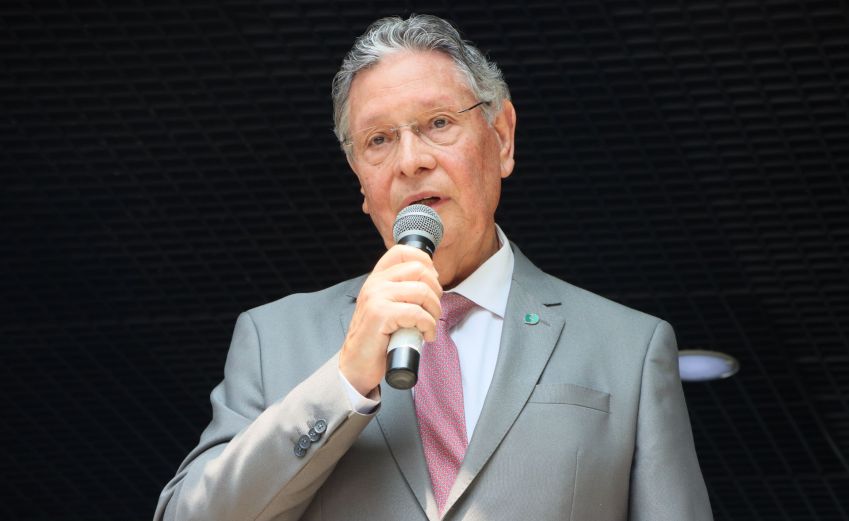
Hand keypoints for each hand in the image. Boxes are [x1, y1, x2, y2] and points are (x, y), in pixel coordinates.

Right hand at [339, 245, 441, 395]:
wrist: (356, 364)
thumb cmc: (376, 338)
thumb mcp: (387, 306)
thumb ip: (402, 291)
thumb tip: (432, 280)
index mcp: (377, 278)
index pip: (403, 252)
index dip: (425, 262)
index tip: (432, 282)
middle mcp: (375, 283)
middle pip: (420, 271)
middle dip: (435, 292)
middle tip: (432, 310)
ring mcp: (376, 297)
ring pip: (422, 292)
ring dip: (434, 311)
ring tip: (429, 325)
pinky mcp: (380, 314)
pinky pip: (417, 314)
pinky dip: (428, 326)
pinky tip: (425, 335)